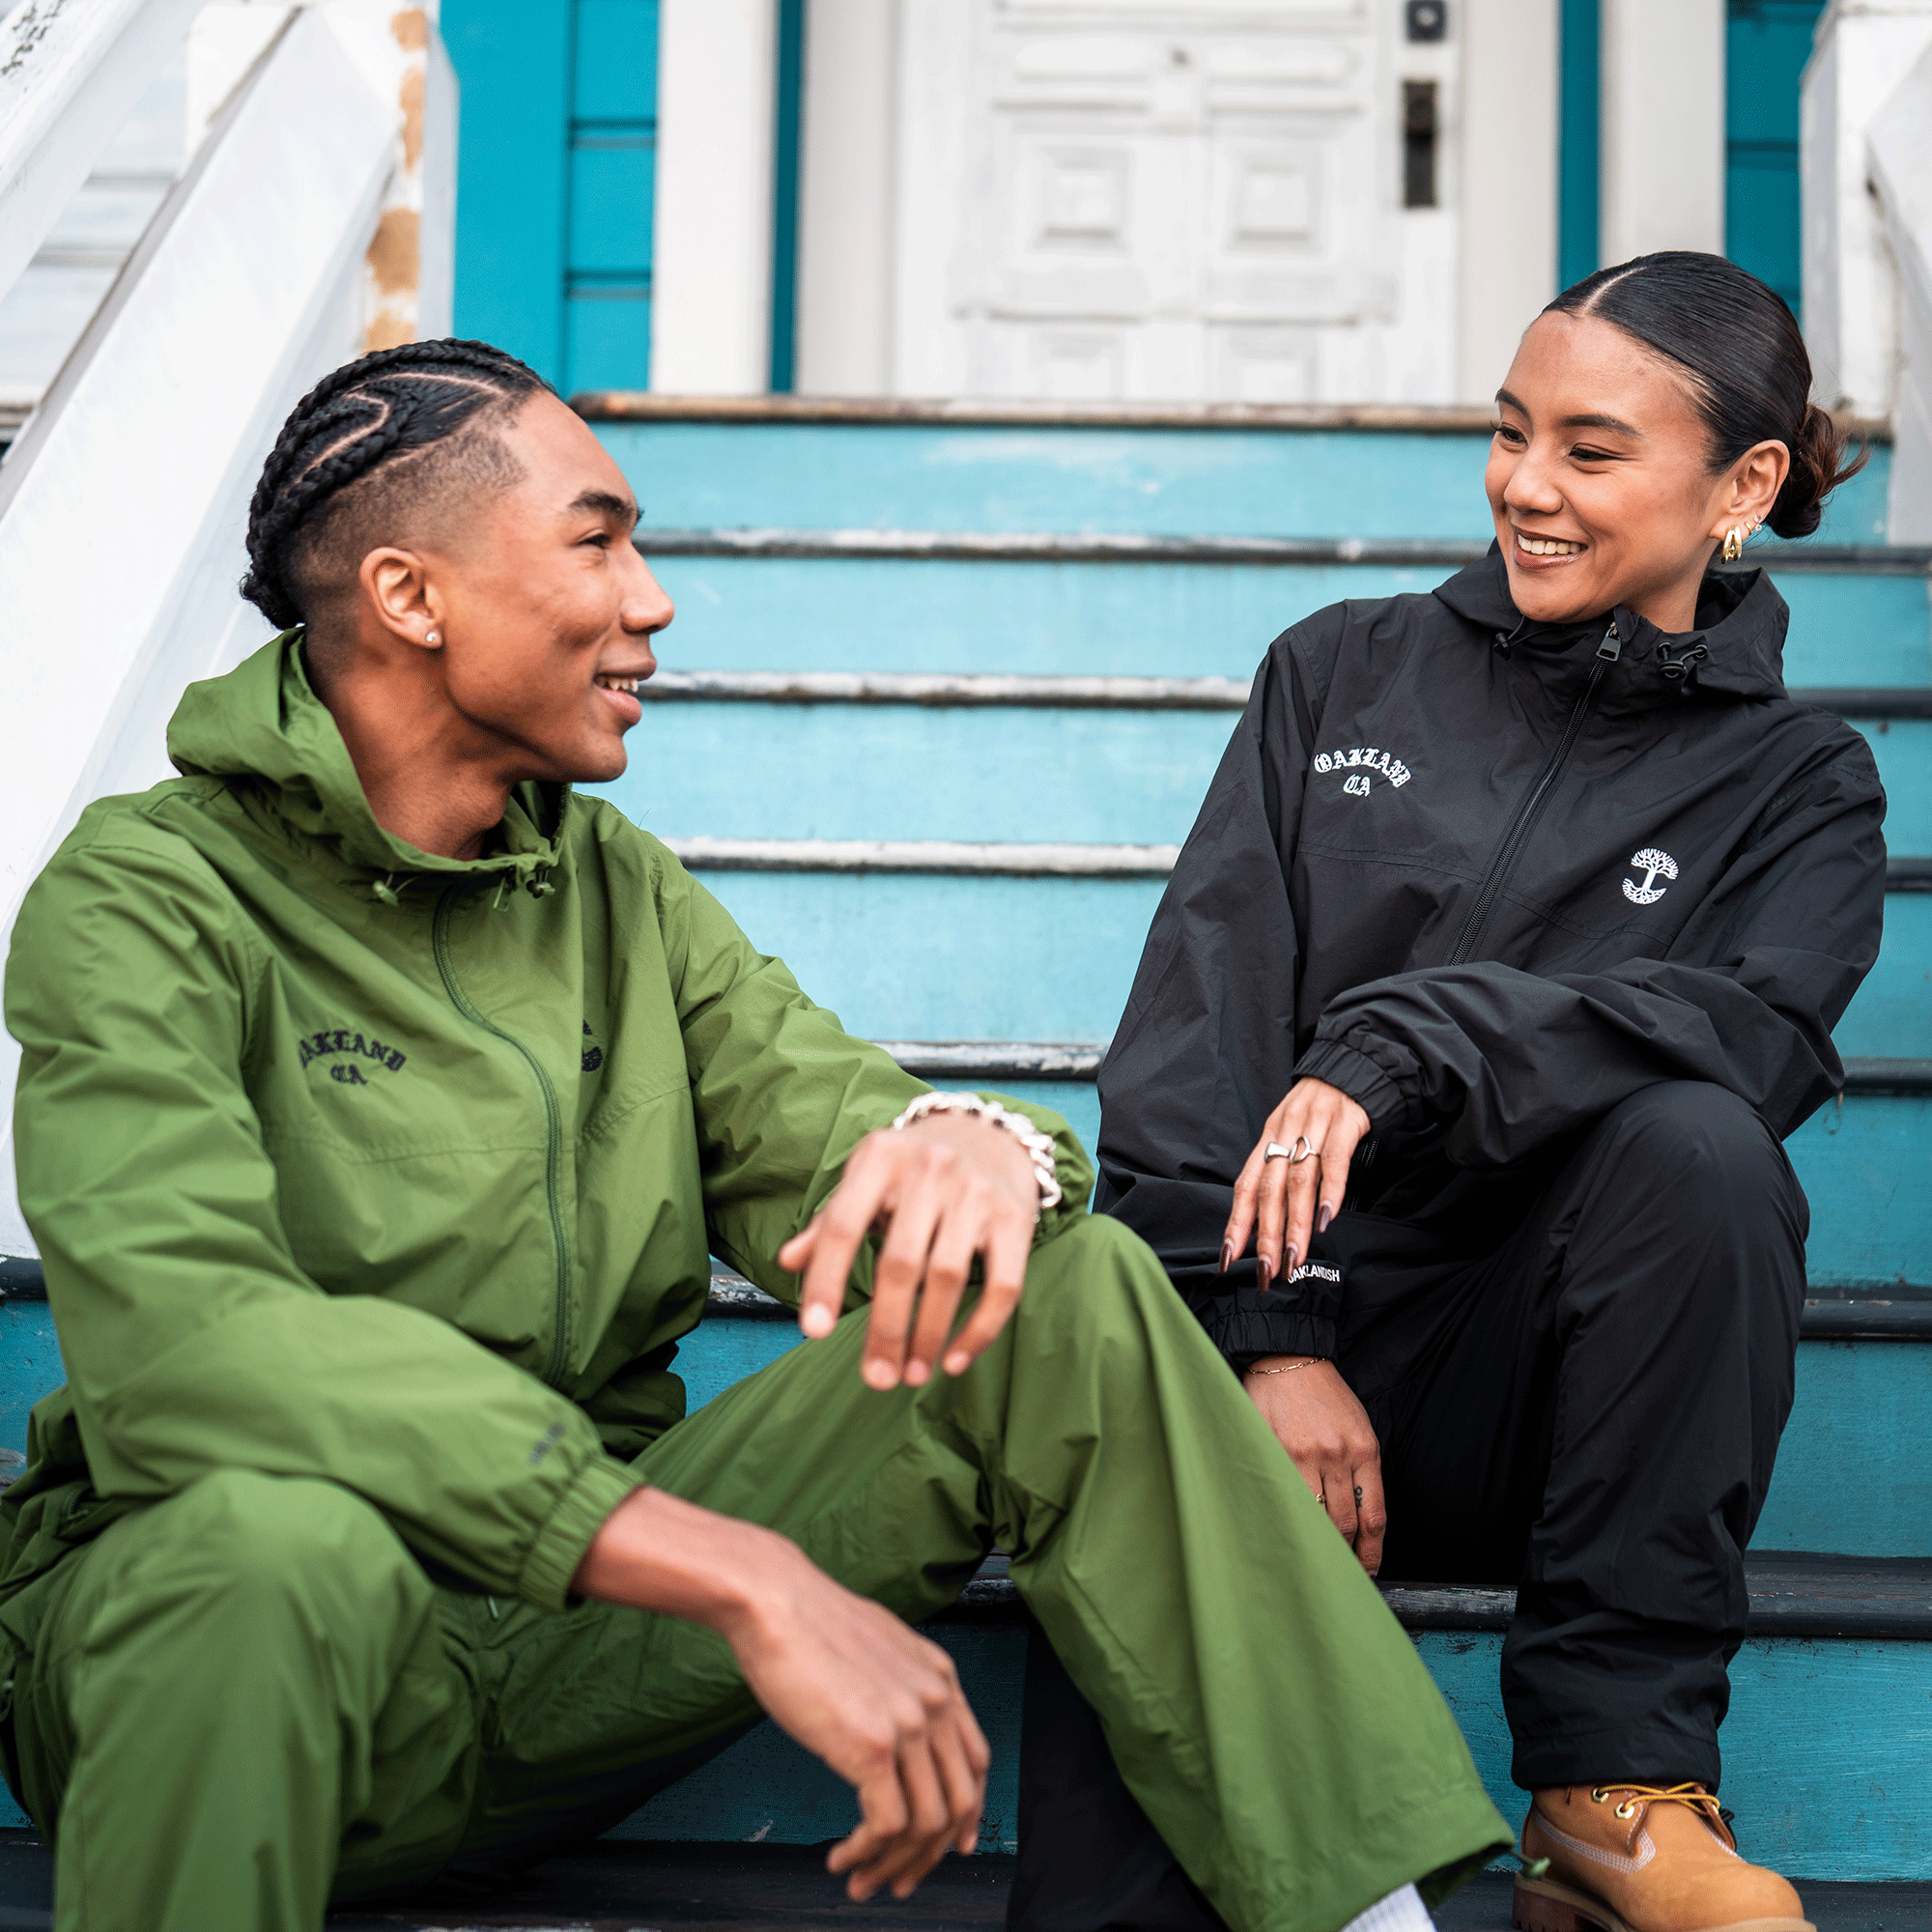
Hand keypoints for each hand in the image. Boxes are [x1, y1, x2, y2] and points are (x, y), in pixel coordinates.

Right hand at [576, 1488, 990, 1900]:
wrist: (775, 1601)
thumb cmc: (809, 1623)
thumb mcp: (878, 1647)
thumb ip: (899, 1685)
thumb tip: (891, 1726)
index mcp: (940, 1677)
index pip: (975, 1762)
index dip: (967, 1812)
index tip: (952, 1844)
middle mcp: (935, 1701)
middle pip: (959, 1802)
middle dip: (931, 1853)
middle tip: (899, 1879)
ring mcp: (908, 1725)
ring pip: (926, 1824)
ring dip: (894, 1864)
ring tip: (862, 1880)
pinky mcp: (872, 1747)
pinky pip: (887, 1826)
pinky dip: (867, 1855)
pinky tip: (842, 1858)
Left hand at [778, 1111, 1038, 1389]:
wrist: (989, 1134)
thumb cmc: (912, 1169)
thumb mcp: (865, 1179)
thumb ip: (829, 1223)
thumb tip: (786, 1263)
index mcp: (879, 1158)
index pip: (843, 1226)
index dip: (826, 1281)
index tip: (813, 1332)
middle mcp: (929, 1170)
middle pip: (900, 1263)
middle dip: (886, 1328)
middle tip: (876, 1378)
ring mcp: (976, 1193)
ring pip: (948, 1277)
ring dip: (928, 1335)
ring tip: (911, 1375)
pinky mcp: (1015, 1218)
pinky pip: (1002, 1285)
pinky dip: (979, 1330)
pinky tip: (955, 1361)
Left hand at [1222, 1077, 1370, 1290]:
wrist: (1354, 1064)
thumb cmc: (1321, 1108)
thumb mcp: (1291, 1133)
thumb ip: (1280, 1171)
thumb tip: (1266, 1220)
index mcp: (1268, 1138)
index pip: (1245, 1185)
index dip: (1236, 1223)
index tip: (1230, 1258)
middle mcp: (1284, 1133)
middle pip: (1268, 1189)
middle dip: (1265, 1235)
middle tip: (1267, 1270)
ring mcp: (1313, 1126)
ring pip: (1298, 1181)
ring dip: (1294, 1224)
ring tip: (1294, 1257)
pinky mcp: (1344, 1123)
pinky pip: (1334, 1161)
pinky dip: (1329, 1191)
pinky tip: (1325, 1218)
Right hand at [1242, 1359, 1386, 1572]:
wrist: (1289, 1359)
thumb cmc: (1325, 1395)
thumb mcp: (1358, 1426)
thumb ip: (1361, 1468)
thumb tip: (1358, 1518)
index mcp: (1365, 1449)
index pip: (1374, 1516)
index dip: (1372, 1552)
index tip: (1369, 1571)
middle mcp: (1337, 1455)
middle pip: (1345, 1523)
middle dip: (1345, 1554)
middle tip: (1342, 1573)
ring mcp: (1303, 1454)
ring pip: (1313, 1515)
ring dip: (1317, 1541)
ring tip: (1315, 1558)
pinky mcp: (1274, 1450)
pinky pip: (1283, 1495)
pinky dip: (1287, 1515)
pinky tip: (1287, 1527)